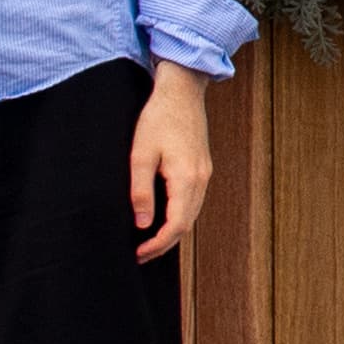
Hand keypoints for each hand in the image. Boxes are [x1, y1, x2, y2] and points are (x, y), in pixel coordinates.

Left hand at [128, 60, 212, 262]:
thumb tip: (142, 224)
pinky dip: (180, 215)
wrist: (182, 89)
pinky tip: (163, 216)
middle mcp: (201, 179)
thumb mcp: (140, 153)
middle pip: (186, 225)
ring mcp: (204, 173)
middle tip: (140, 254)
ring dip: (172, 231)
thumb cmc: (158, 117)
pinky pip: (194, 200)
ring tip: (149, 240)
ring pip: (192, 214)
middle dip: (164, 244)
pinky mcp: (202, 166)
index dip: (157, 245)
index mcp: (186, 178)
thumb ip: (141, 191)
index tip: (138, 254)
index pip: (176, 225)